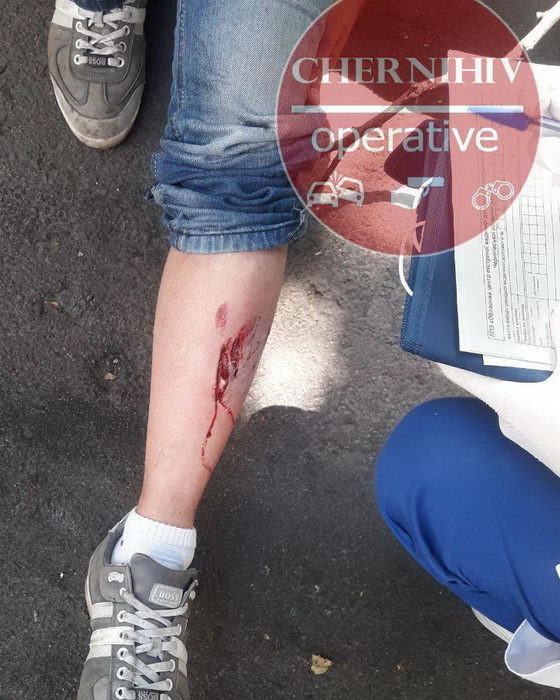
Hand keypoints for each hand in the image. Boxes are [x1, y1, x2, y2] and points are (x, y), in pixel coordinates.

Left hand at [437, 307, 559, 475]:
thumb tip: (551, 310)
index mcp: (504, 400)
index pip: (459, 372)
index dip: (448, 351)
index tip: (443, 330)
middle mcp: (506, 417)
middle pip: (495, 377)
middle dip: (504, 351)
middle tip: (513, 323)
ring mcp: (525, 434)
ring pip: (520, 392)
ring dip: (529, 371)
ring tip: (543, 345)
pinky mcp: (544, 443)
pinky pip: (536, 408)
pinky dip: (542, 390)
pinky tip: (555, 379)